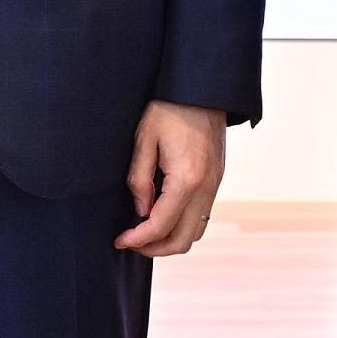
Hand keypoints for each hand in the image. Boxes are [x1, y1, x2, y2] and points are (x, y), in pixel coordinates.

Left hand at [119, 101, 227, 255]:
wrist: (203, 88)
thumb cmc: (170, 108)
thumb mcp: (145, 139)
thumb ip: (140, 179)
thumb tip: (140, 211)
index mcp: (186, 180)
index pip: (161, 226)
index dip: (137, 239)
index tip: (120, 240)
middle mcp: (206, 188)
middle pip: (183, 240)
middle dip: (155, 249)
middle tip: (131, 242)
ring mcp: (215, 185)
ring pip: (197, 232)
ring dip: (171, 239)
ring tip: (145, 231)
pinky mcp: (217, 179)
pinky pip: (202, 215)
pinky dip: (183, 224)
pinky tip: (163, 213)